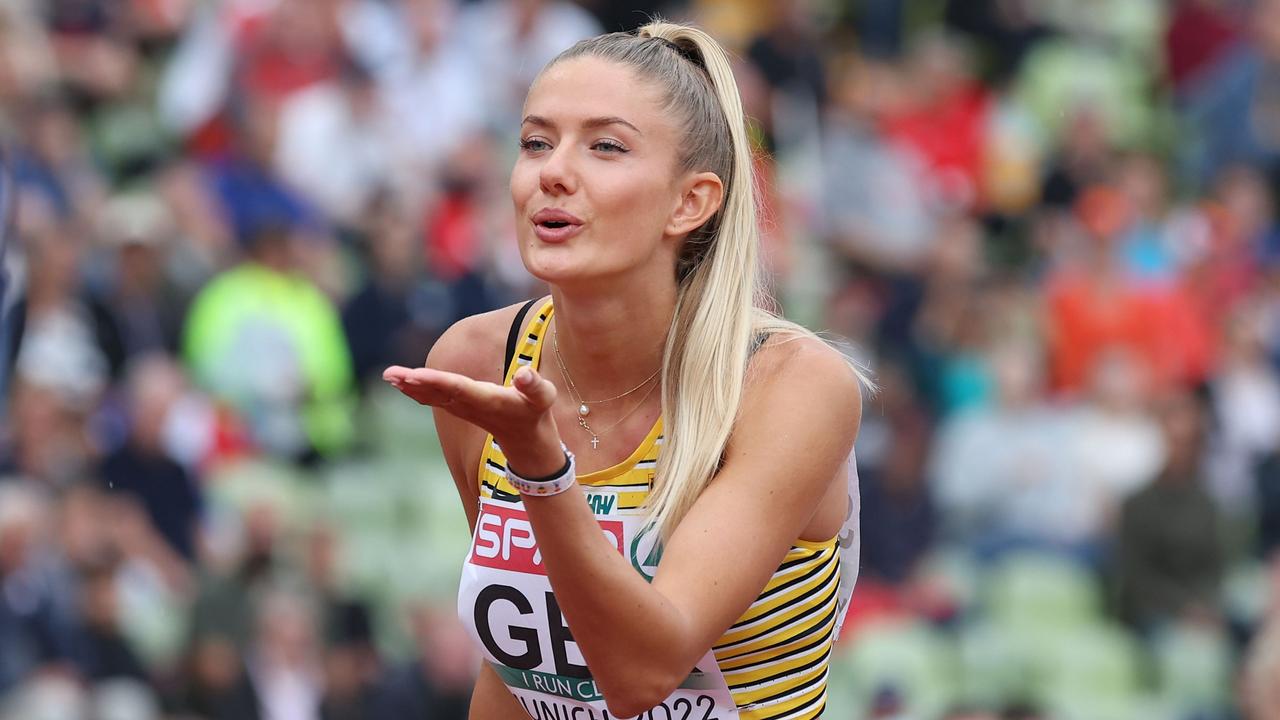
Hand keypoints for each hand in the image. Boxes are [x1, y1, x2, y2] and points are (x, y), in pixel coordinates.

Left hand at [382, 364, 565, 475]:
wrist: (526, 440)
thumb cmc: (535, 412)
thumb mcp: (543, 397)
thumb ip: (534, 385)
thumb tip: (524, 374)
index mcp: (487, 399)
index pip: (458, 388)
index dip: (437, 381)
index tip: (415, 375)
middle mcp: (470, 405)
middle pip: (438, 392)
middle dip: (414, 383)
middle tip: (390, 374)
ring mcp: (462, 408)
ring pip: (431, 396)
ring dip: (409, 387)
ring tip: (389, 375)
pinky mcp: (459, 407)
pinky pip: (433, 398)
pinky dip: (416, 390)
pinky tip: (401, 383)